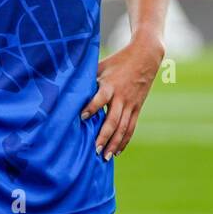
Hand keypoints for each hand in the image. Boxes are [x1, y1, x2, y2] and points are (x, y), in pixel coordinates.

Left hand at [80, 36, 164, 160]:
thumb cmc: (117, 61)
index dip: (92, 107)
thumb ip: (87, 79)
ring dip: (114, 143)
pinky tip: (117, 152)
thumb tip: (66, 88)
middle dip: (103, 136)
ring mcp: (131, 104)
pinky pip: (131, 127)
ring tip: (104, 157)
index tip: (82, 117)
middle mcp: (121, 96)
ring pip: (123, 127)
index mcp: (110, 85)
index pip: (100, 98)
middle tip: (94, 150)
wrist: (146, 56)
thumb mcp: (101, 66)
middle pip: (113, 120)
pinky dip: (124, 140)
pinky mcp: (137, 108)